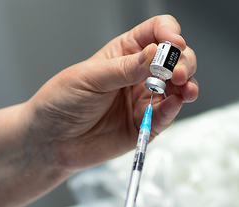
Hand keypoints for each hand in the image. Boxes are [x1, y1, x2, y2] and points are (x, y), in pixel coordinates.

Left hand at [22, 14, 198, 174]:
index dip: (169, 33)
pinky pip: (167, 115)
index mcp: (125, 53)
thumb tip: (154, 54)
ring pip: (179, 87)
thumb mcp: (90, 77)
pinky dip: (174, 109)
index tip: (172, 43)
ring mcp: (145, 99)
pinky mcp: (146, 125)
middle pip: (176, 59)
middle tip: (177, 73)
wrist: (50, 141)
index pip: (156, 32)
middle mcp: (139, 74)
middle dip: (183, 62)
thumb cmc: (61, 102)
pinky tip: (174, 104)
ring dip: (187, 85)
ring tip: (185, 90)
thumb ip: (125, 68)